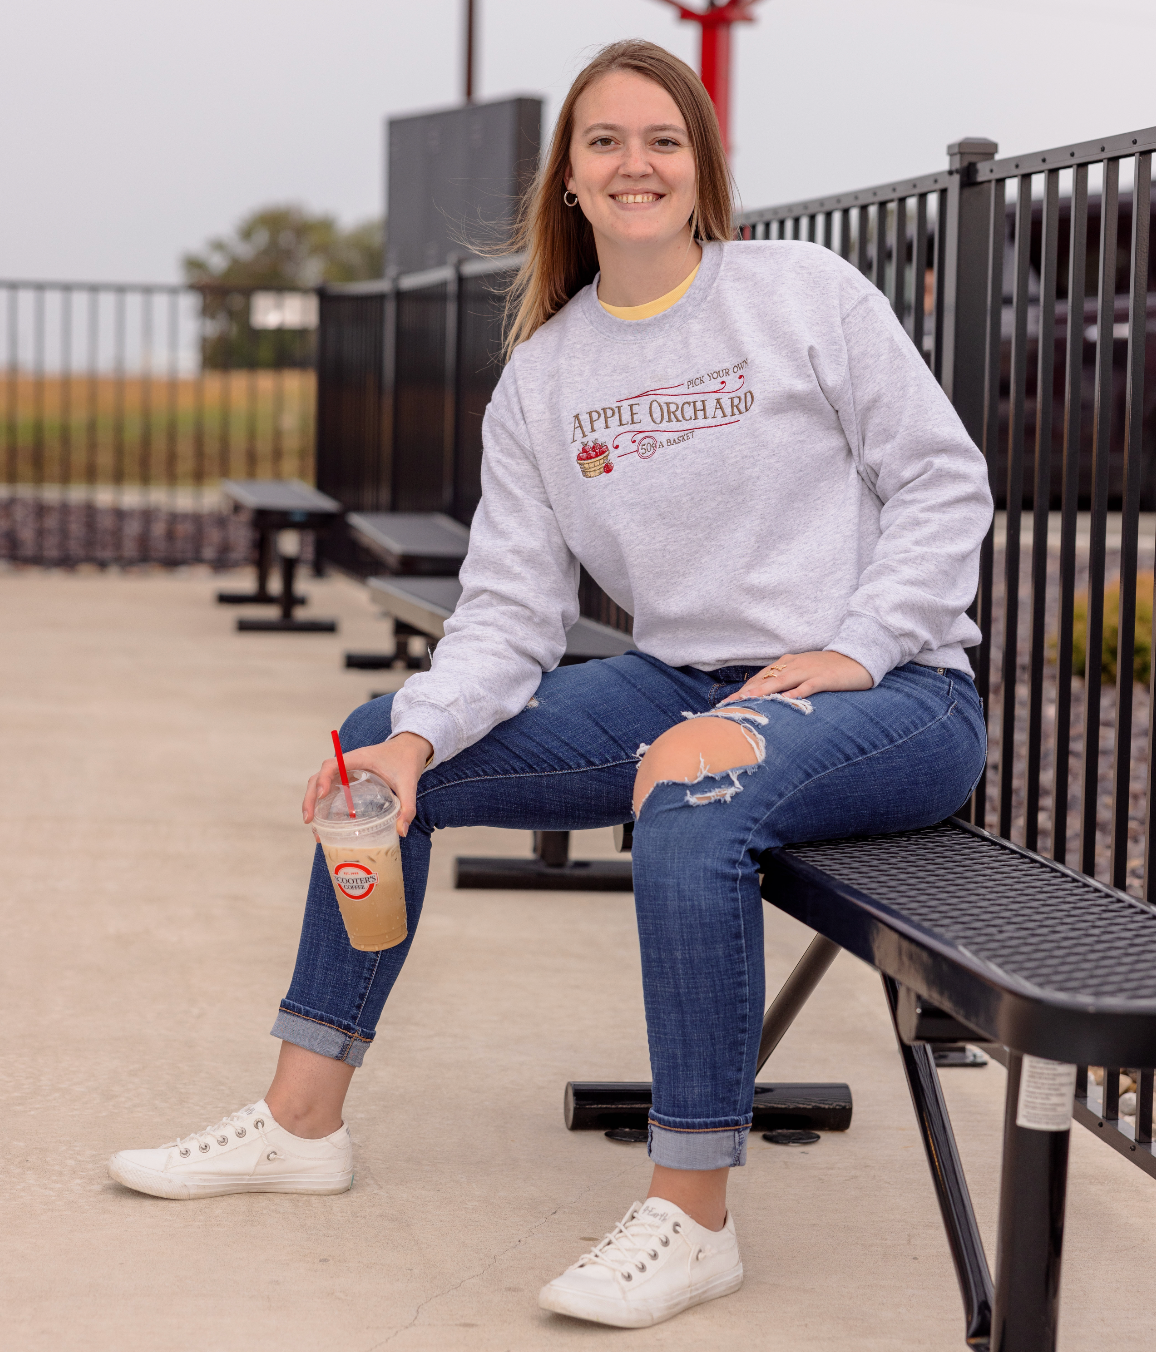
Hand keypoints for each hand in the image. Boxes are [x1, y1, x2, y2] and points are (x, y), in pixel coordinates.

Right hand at [302, 731, 432, 836]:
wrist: (410, 747)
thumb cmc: (407, 760)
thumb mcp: (409, 783)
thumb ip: (407, 806)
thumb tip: (401, 832)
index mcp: (358, 759)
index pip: (332, 765)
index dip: (323, 779)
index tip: (321, 796)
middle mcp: (347, 764)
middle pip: (318, 777)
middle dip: (310, 798)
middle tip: (309, 820)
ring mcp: (346, 771)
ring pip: (320, 783)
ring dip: (312, 802)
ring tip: (313, 827)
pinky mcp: (349, 779)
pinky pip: (330, 789)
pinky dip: (323, 804)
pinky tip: (324, 823)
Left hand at [720, 651, 872, 703]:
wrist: (858, 658)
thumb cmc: (829, 669)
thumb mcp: (804, 672)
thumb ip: (787, 682)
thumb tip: (769, 698)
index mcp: (788, 663)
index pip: (761, 677)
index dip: (744, 690)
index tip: (728, 702)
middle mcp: (795, 665)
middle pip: (767, 679)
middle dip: (747, 692)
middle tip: (730, 704)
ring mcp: (809, 671)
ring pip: (783, 680)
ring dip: (765, 691)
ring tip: (749, 700)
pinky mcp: (824, 678)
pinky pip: (809, 685)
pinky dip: (798, 692)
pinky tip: (787, 700)